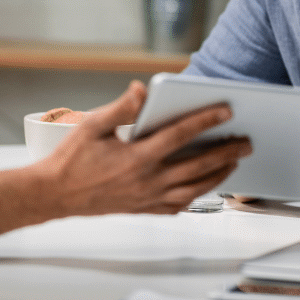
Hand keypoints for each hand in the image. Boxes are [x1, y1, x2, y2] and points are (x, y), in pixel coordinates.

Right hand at [41, 81, 251, 215]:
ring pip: (194, 189)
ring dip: (218, 175)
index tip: (226, 111)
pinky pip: (178, 206)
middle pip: (197, 166)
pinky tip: (205, 187)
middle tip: (246, 142)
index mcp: (136, 157)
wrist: (54, 194)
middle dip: (225, 152)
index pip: (179, 135)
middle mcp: (147, 181)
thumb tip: (142, 89)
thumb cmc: (71, 159)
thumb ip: (120, 107)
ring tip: (233, 162)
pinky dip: (196, 196)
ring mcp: (147, 198)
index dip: (204, 121)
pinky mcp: (143, 209)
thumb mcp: (92, 125)